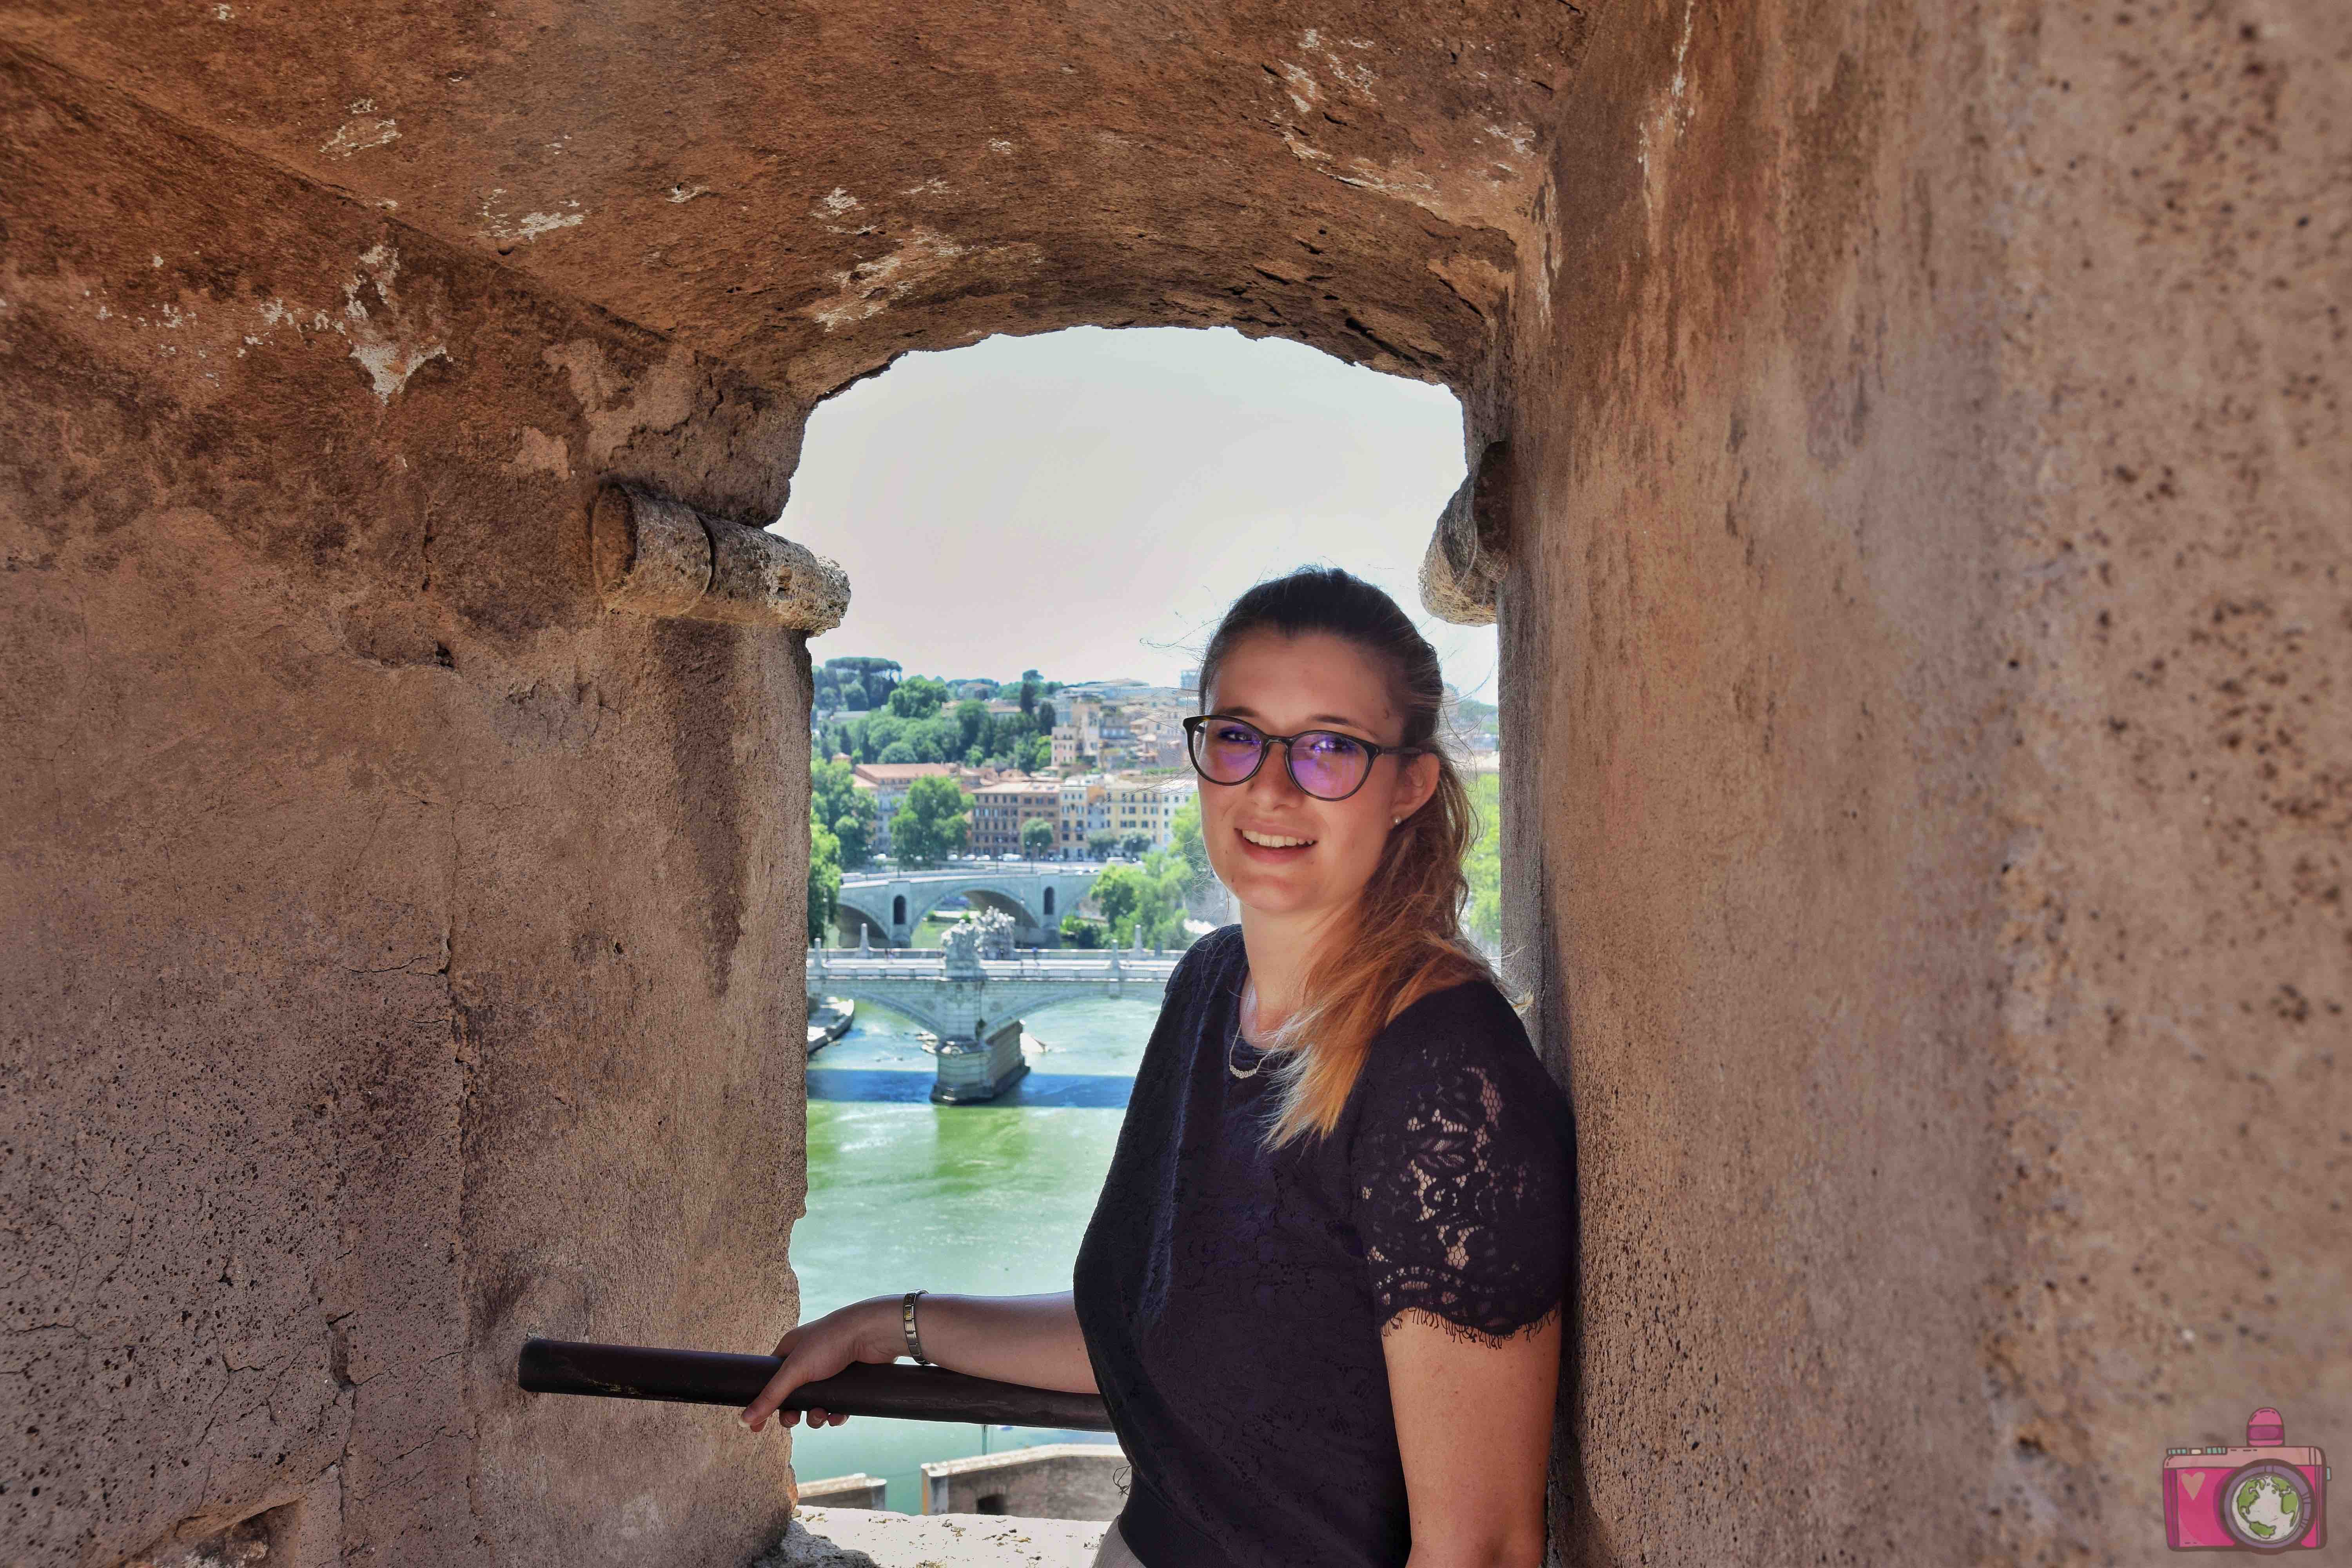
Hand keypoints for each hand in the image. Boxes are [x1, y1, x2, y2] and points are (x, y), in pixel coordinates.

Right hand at [740, 1295, 902, 1433]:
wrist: (872, 1333)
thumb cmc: (830, 1342)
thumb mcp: (795, 1370)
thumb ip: (771, 1396)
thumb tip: (744, 1420)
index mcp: (790, 1351)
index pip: (769, 1381)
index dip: (764, 1403)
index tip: (757, 1427)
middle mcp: (809, 1360)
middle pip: (792, 1398)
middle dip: (792, 1413)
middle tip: (794, 1420)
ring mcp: (830, 1371)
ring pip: (815, 1404)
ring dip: (815, 1417)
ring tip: (821, 1415)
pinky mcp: (848, 1382)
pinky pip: (836, 1406)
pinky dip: (835, 1414)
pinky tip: (837, 1416)